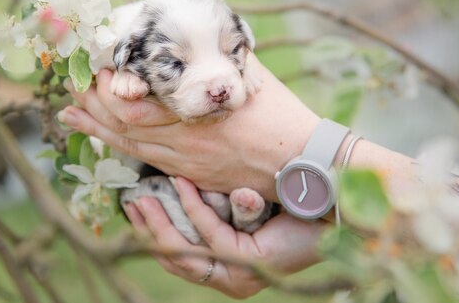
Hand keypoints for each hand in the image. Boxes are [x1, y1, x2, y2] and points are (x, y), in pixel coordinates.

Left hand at [60, 58, 319, 200]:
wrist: (303, 163)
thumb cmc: (280, 114)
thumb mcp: (249, 73)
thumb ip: (216, 54)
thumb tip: (191, 32)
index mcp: (199, 110)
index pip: (133, 103)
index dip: (105, 87)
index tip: (93, 66)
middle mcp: (185, 141)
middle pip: (122, 124)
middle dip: (92, 104)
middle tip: (71, 83)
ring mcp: (185, 163)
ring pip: (128, 146)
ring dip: (97, 128)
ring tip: (70, 111)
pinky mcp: (190, 175)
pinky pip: (145, 162)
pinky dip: (118, 147)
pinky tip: (100, 138)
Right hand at [124, 177, 325, 297]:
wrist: (327, 202)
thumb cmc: (282, 200)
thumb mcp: (235, 204)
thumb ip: (209, 204)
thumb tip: (173, 179)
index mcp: (226, 270)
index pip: (178, 259)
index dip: (152, 233)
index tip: (134, 206)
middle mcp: (230, 279)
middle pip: (175, 259)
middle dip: (149, 229)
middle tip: (131, 200)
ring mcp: (239, 276)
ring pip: (186, 252)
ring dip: (162, 221)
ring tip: (143, 195)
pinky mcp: (248, 262)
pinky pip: (210, 234)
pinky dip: (193, 207)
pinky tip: (180, 184)